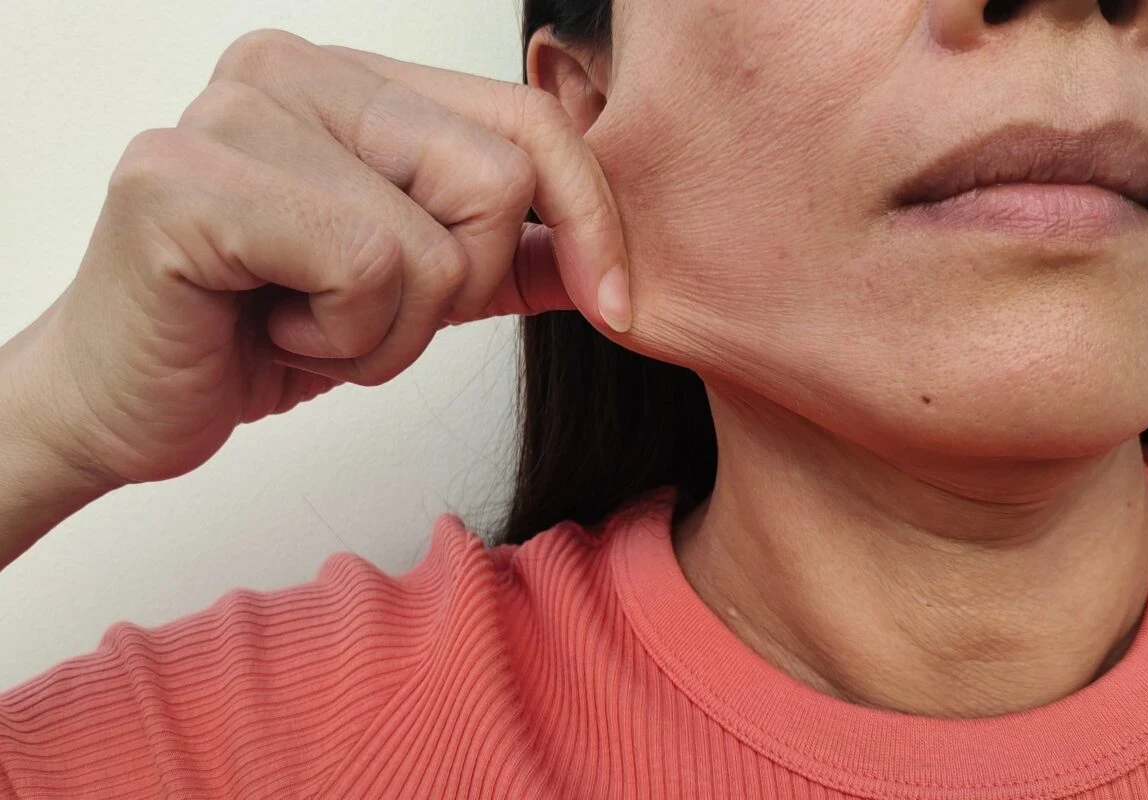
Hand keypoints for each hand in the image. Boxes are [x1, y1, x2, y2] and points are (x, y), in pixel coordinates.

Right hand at [15, 29, 628, 488]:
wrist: (127, 402)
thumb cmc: (260, 335)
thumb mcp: (411, 294)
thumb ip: (501, 258)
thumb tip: (602, 258)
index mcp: (353, 79)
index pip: (527, 121)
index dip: (590, 217)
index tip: (613, 302)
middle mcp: (293, 68)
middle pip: (500, 181)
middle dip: (455, 294)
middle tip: (359, 317)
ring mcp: (235, 112)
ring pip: (436, 244)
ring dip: (388, 333)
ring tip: (305, 325)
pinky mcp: (187, 178)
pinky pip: (365, 267)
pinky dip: (339, 339)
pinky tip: (267, 330)